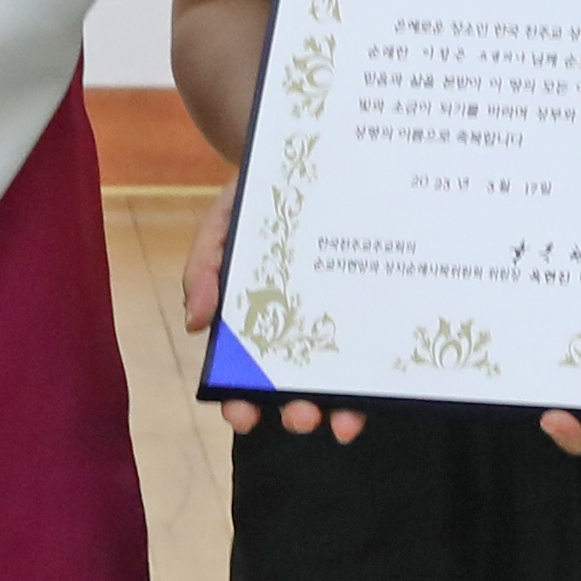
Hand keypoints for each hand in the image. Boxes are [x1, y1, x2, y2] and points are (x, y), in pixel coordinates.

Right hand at [184, 186, 370, 446]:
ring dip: (340, 408)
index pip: (244, 375)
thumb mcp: (220, 224)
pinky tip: (385, 384)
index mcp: (256, 320)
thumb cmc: (258, 199)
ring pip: (340, 378)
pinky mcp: (374, 307)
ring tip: (343, 422)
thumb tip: (195, 321)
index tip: (242, 414)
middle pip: (294, 386)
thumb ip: (204, 269)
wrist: (312, 158)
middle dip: (296, 412)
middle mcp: (299, 330)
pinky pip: (379, 346)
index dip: (241, 403)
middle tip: (301, 416)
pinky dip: (379, 373)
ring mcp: (339, 322)